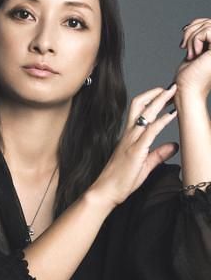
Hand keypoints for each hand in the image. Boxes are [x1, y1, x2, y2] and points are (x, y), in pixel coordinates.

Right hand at [89, 85, 178, 207]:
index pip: (139, 112)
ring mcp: (131, 142)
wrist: (105, 192)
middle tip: (170, 86)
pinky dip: (162, 121)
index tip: (166, 95)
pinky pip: (149, 132)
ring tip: (172, 92)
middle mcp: (128, 136)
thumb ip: (159, 154)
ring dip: (159, 101)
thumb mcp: (145, 165)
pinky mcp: (135, 151)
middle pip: (138, 106)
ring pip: (144, 114)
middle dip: (155, 94)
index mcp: (129, 137)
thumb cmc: (120, 181)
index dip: (152, 100)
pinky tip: (172, 114)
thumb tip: (174, 146)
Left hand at [178, 18, 210, 97]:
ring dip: (192, 38)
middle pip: (209, 22)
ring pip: (208, 25)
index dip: (196, 25)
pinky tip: (193, 55)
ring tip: (189, 54)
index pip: (210, 23)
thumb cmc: (189, 77)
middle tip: (183, 46)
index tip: (183, 42)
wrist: (187, 91)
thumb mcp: (194, 52)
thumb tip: (191, 25)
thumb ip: (197, 39)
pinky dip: (195, 40)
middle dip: (191, 30)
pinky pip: (207, 31)